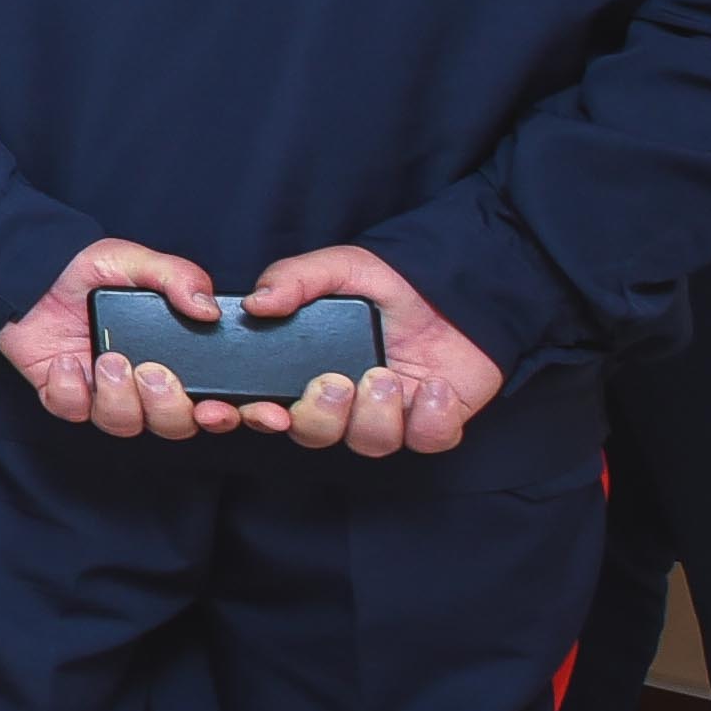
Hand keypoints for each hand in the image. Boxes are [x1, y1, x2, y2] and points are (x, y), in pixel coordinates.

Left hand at [0, 236, 230, 436]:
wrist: (29, 270)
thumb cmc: (88, 268)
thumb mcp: (137, 262)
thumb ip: (177, 278)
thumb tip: (209, 310)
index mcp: (175, 358)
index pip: (215, 400)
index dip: (232, 414)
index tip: (241, 410)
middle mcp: (144, 383)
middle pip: (175, 425)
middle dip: (168, 406)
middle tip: (152, 372)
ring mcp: (104, 393)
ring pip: (126, 424)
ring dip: (119, 397)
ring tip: (107, 358)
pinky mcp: (65, 395)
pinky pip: (73, 412)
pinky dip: (70, 390)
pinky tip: (68, 362)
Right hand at [248, 245, 504, 456]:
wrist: (457, 288)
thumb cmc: (393, 282)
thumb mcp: (340, 267)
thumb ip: (294, 278)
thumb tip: (257, 303)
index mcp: (306, 369)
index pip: (265, 406)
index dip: (253, 417)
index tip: (261, 412)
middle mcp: (342, 400)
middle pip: (312, 435)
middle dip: (320, 416)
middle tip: (335, 383)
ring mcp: (387, 415)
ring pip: (368, 443)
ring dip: (376, 414)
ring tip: (386, 375)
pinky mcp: (431, 423)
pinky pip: (425, 440)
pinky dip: (430, 418)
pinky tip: (434, 385)